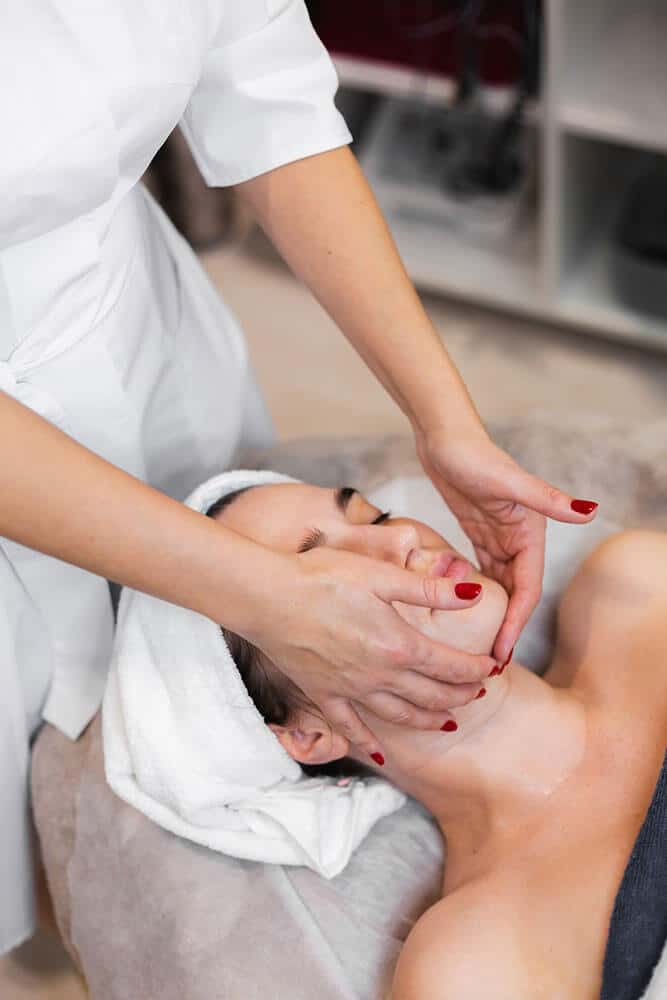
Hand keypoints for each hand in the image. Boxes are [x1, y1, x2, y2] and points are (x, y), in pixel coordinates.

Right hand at [248, 546, 495, 760]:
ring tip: (448, 721)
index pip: (451, 665)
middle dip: (460, 695)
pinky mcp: (325, 695)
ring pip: (402, 715)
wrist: (267, 596)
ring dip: (430, 720)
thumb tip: (475, 593)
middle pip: (432, 695)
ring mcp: (352, 689)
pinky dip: (371, 743)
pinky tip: (383, 754)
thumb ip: (430, 589)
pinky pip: (353, 728)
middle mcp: (380, 675)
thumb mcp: (381, 574)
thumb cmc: (322, 577)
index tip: (492, 668)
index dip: (476, 669)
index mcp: (399, 644)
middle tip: (477, 693)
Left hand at [416, 427, 598, 664]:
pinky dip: (476, 593)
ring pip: (498, 587)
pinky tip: (463, 614)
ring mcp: (497, 537)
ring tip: (478, 650)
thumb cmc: (474, 455)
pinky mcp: (476, 532)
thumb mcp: (510, 481)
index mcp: (530, 533)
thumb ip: (547, 498)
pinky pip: (481, 572)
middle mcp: (518, 538)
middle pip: (514, 595)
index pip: (526, 590)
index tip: (501, 653)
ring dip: (492, 617)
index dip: (515, 624)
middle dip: (504, 629)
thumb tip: (589, 510)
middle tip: (488, 665)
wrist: (443, 435)